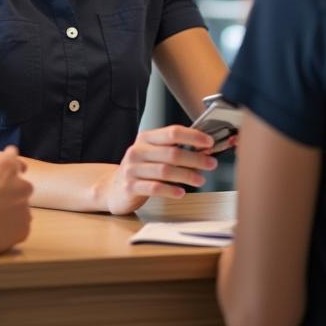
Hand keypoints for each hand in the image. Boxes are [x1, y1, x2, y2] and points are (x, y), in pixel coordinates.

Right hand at [0, 146, 32, 255]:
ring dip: (10, 206)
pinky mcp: (25, 228)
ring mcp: (25, 208)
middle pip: (19, 182)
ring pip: (20, 204)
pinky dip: (11, 225)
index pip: (11, 155)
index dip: (2, 161)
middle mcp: (22, 185)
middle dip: (8, 186)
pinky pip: (19, 223)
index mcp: (7, 167)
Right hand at [100, 125, 219, 215]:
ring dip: (186, 175)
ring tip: (200, 180)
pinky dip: (170, 190)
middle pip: (171, 153)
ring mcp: (132, 169)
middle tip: (211, 164)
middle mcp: (137, 151)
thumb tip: (204, 150)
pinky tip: (181, 192)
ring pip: (165, 171)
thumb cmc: (140, 171)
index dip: (193, 136)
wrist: (113, 189)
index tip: (209, 142)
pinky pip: (154, 188)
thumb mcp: (153, 155)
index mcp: (145, 139)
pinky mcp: (130, 187)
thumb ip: (174, 150)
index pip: (172, 132)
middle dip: (195, 158)